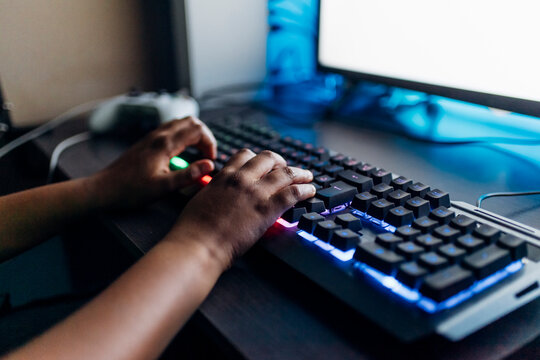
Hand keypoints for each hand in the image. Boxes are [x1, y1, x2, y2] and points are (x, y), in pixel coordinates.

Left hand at [88, 117, 216, 208]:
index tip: (210, 161)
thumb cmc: (131, 190)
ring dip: (194, 135)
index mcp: (164, 144)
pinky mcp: (147, 141)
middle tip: (207, 156)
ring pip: (181, 123)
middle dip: (205, 136)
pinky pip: (171, 130)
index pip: (198, 130)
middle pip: (192, 122)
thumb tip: (209, 166)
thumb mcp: (163, 187)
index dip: (210, 143)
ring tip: (198, 154)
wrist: (104, 188)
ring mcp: (152, 136)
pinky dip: (183, 136)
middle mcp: (159, 135)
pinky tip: (182, 153)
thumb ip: (188, 175)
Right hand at [169, 149, 315, 269]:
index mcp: (224, 177)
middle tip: (287, 169)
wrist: (198, 245)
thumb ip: (214, 192)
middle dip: (280, 162)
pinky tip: (310, 192)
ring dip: (300, 173)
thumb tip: (218, 195)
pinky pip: (292, 193)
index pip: (245, 156)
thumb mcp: (200, 200)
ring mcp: (255, 193)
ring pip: (285, 173)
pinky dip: (305, 190)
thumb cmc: (193, 230)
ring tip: (308, 177)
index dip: (258, 159)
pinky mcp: (267, 209)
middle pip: (268, 158)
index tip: (266, 165)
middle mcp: (241, 179)